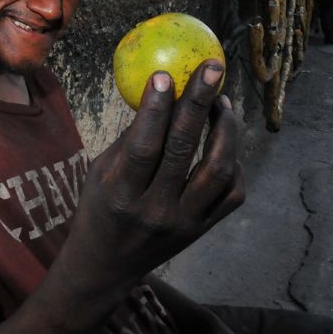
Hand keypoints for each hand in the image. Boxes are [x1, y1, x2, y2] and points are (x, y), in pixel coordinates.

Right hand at [67, 60, 243, 286]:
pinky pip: (231, 193)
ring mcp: (184, 224)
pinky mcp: (203, 231)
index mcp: (121, 195)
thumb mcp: (100, 173)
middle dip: (200, 102)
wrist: (107, 265)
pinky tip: (224, 141)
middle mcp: (155, 211)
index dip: (156, 108)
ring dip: (226, 129)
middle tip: (212, 68)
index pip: (143, 146)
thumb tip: (161, 91)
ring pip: (217, 170)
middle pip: (183, 150)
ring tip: (223, 102)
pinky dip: (233, 163)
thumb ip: (131, 139)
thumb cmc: (99, 208)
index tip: (165, 74)